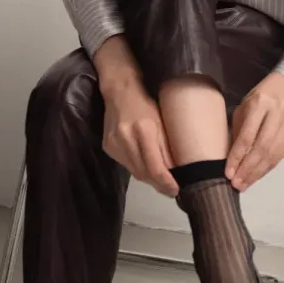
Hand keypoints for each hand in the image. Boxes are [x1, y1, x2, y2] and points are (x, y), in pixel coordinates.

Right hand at [101, 77, 178, 197]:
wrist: (120, 91)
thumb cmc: (146, 104)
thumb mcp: (162, 123)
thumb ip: (167, 149)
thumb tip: (176, 172)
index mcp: (144, 130)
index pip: (155, 167)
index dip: (165, 182)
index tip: (175, 190)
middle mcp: (126, 138)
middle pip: (143, 173)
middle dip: (158, 184)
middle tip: (170, 189)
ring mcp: (114, 143)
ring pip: (134, 171)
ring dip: (148, 178)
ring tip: (160, 181)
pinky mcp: (107, 146)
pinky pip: (126, 164)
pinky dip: (137, 169)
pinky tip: (145, 167)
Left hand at [226, 73, 283, 191]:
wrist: (279, 92)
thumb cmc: (254, 103)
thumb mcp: (241, 113)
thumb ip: (237, 134)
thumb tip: (231, 163)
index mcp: (259, 104)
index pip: (247, 136)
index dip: (237, 157)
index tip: (228, 173)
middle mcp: (277, 113)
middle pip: (262, 147)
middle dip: (248, 169)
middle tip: (237, 184)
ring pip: (272, 154)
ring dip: (257, 172)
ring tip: (245, 184)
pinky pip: (279, 156)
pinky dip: (267, 168)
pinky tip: (256, 176)